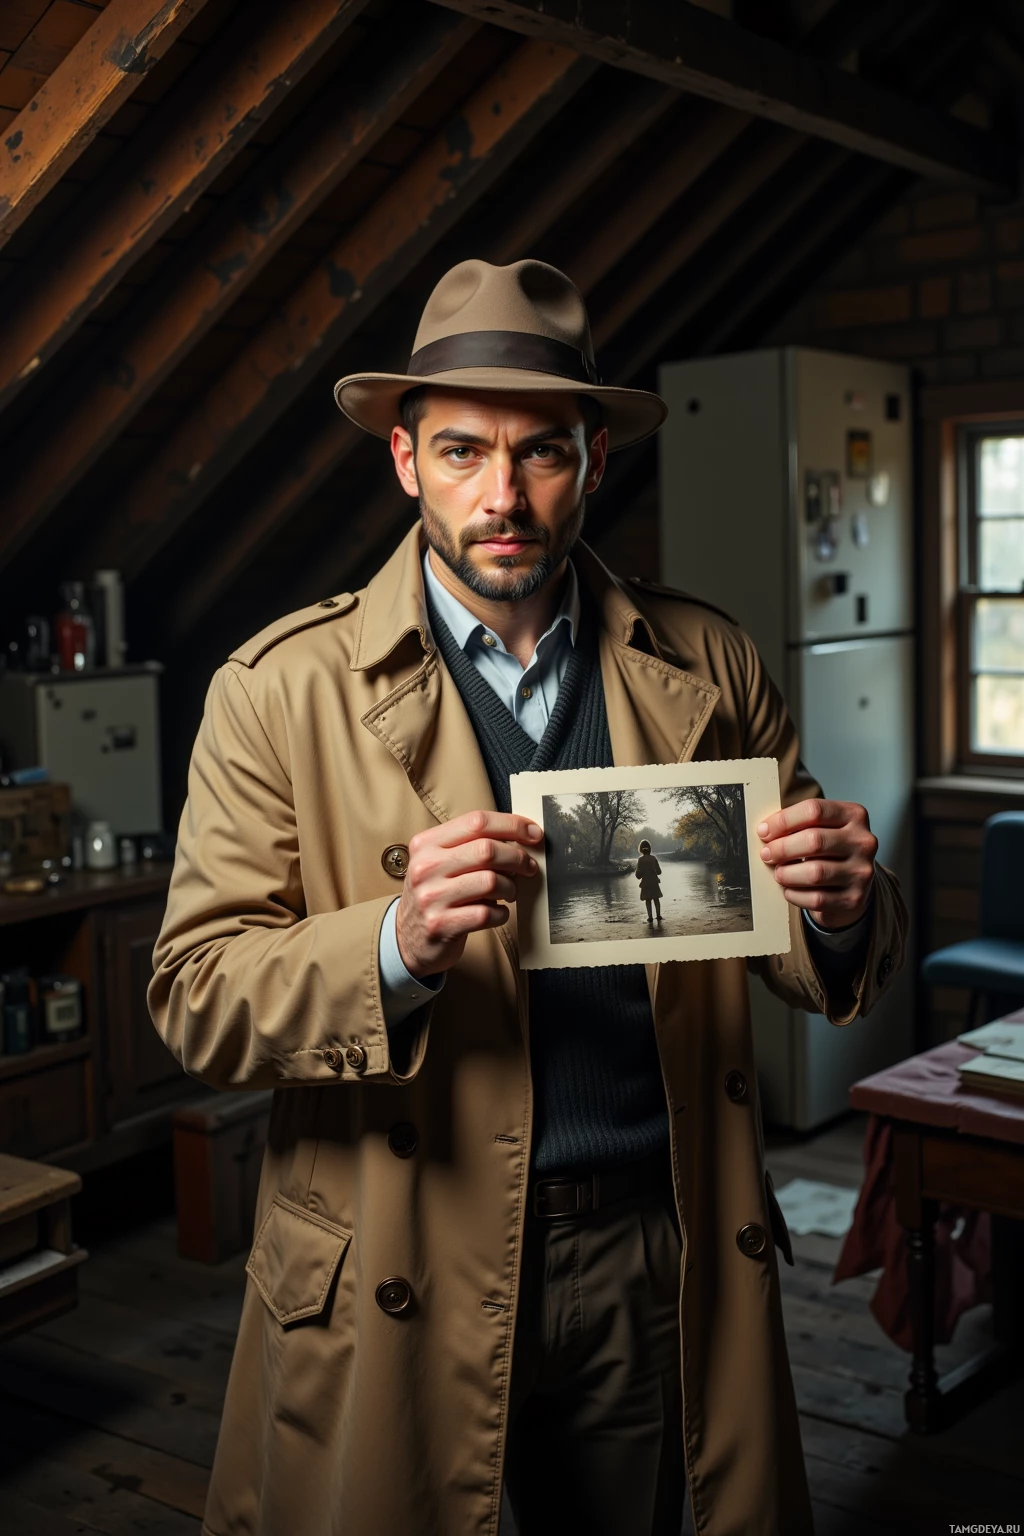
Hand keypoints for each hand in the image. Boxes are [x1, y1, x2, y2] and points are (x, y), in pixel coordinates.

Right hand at [395, 810, 542, 976]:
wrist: (407, 938)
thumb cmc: (435, 894)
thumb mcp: (441, 863)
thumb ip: (471, 846)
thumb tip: (520, 838)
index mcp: (427, 844)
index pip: (477, 822)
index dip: (512, 825)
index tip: (534, 833)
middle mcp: (426, 867)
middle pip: (487, 850)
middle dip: (518, 857)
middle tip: (529, 867)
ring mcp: (431, 897)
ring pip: (491, 881)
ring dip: (510, 887)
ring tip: (509, 892)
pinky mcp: (441, 925)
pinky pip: (487, 913)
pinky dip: (500, 913)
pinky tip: (496, 912)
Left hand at [757, 799, 876, 929]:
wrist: (854, 884)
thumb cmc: (830, 851)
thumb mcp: (823, 828)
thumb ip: (800, 824)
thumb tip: (766, 831)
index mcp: (854, 815)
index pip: (814, 810)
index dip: (783, 820)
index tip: (764, 831)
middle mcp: (863, 842)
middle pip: (814, 840)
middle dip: (782, 848)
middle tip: (766, 854)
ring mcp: (862, 871)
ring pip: (815, 872)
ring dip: (787, 874)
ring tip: (778, 873)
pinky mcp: (855, 898)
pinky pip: (817, 898)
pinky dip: (795, 894)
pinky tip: (789, 889)